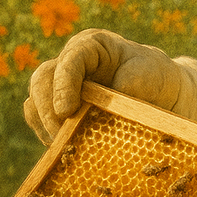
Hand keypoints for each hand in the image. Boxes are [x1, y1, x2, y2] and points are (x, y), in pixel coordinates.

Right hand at [24, 30, 181, 143]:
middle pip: (43, 79)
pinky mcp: (59, 109)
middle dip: (48, 109)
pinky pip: (39, 120)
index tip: (66, 111)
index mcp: (92, 46)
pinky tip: (61, 150)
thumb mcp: (150, 76)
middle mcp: (70, 63)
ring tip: (61, 147)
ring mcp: (61, 85)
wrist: (161, 93)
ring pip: (35, 100)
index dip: (64, 84)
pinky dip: (46, 135)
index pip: (70, 59)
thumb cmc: (155, 78)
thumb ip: (128, 85)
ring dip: (44, 125)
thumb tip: (105, 107)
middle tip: (60, 136)